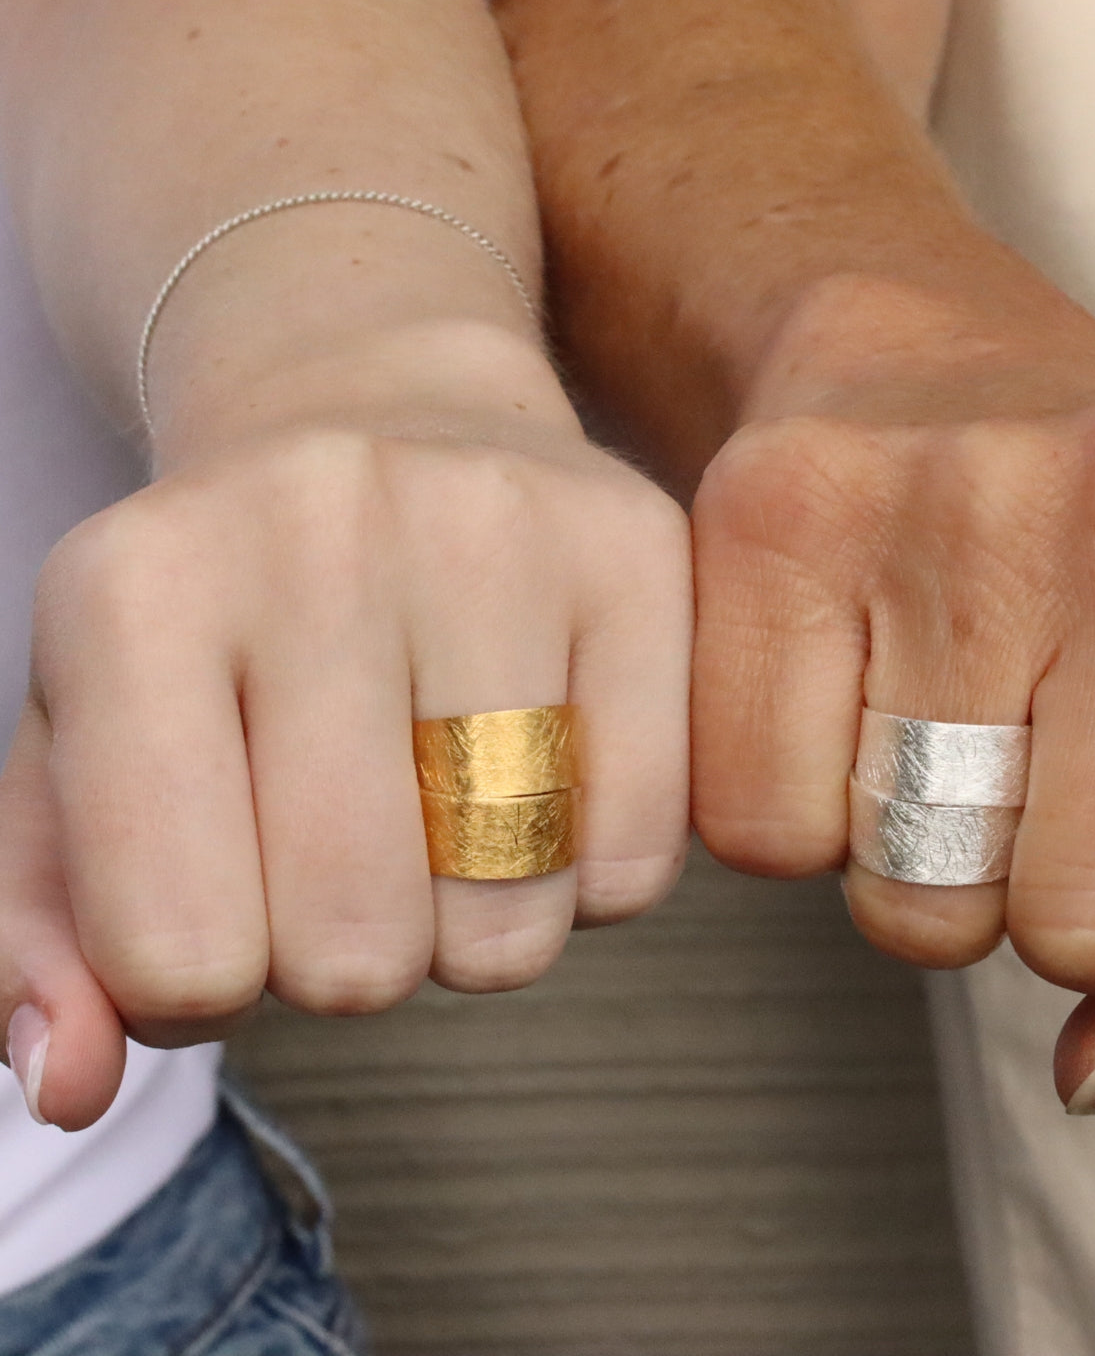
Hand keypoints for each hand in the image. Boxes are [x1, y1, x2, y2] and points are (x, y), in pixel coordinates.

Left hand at [0, 357, 690, 1130]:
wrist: (383, 407)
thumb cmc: (228, 613)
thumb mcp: (86, 746)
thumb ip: (48, 927)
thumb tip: (69, 1082)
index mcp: (132, 591)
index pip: (175, 954)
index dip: (204, 979)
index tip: (231, 888)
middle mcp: (314, 531)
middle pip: (356, 954)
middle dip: (352, 954)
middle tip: (355, 847)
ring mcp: (496, 530)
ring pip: (510, 921)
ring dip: (476, 922)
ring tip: (455, 805)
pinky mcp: (638, 554)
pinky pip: (636, 859)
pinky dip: (588, 875)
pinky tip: (553, 779)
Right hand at [690, 273, 1094, 1136]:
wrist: (933, 386)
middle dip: (1060, 906)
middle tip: (1043, 768)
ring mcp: (966, 485)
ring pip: (919, 898)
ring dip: (924, 869)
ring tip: (942, 721)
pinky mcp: (784, 507)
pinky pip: (765, 834)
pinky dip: (794, 813)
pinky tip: (842, 692)